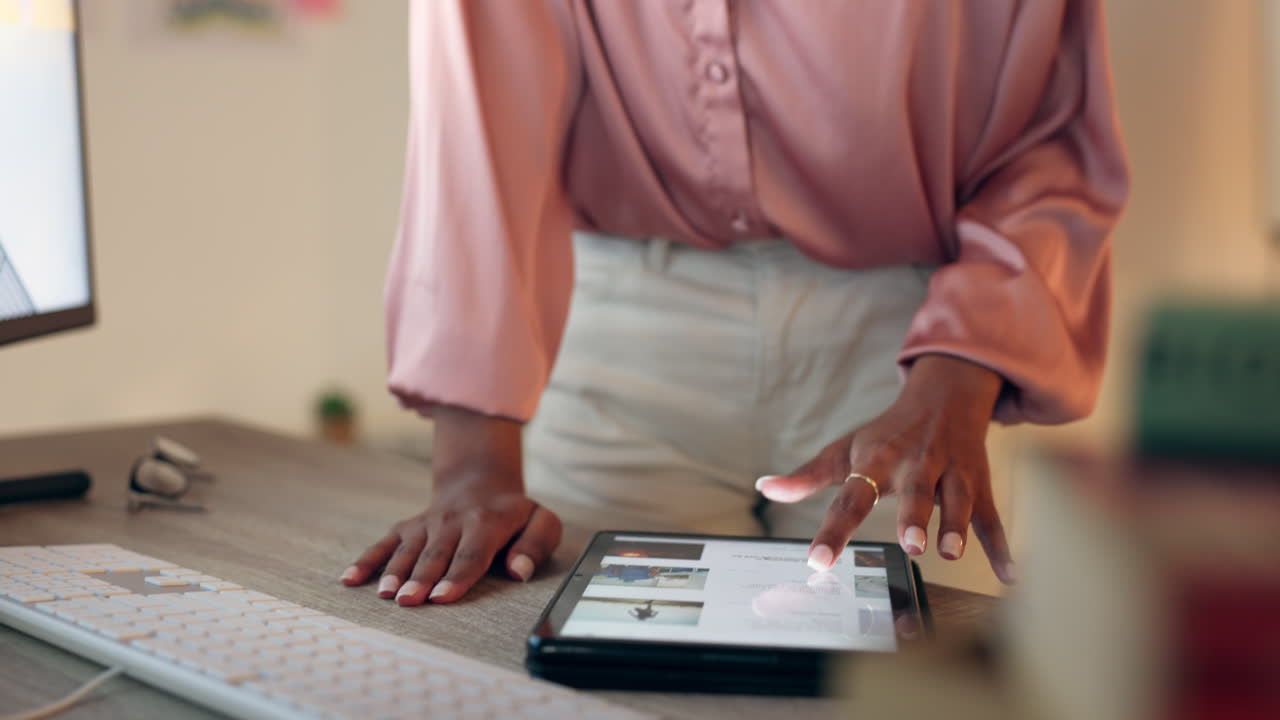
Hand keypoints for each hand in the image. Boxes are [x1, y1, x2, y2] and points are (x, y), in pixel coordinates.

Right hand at [339, 405, 562, 604]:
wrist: (480, 483)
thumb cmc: (515, 514)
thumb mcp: (541, 521)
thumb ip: (536, 544)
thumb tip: (519, 571)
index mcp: (487, 522)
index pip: (471, 553)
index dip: (456, 576)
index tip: (441, 597)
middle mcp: (453, 522)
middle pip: (435, 555)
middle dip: (421, 579)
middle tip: (408, 602)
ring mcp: (427, 524)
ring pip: (408, 549)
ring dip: (394, 571)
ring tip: (384, 594)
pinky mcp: (408, 527)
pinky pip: (385, 543)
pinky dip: (366, 561)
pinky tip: (349, 580)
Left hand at [755, 354, 1014, 583]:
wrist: (946, 393)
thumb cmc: (889, 433)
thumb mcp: (847, 449)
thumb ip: (808, 475)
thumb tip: (767, 487)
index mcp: (878, 458)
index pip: (851, 494)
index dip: (834, 528)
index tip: (817, 560)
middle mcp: (917, 463)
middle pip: (915, 489)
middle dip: (915, 514)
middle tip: (910, 544)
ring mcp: (952, 473)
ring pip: (959, 498)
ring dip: (957, 525)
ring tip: (950, 552)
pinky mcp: (980, 484)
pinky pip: (992, 517)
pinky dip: (1001, 546)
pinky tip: (1009, 577)